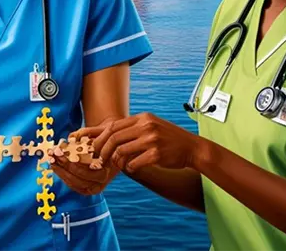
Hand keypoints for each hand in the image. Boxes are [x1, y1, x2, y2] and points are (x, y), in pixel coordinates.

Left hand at [50, 123, 119, 195]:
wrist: (110, 144)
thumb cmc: (103, 136)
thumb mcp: (97, 130)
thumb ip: (85, 134)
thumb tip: (71, 138)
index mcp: (108, 168)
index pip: (88, 170)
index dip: (73, 162)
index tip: (62, 152)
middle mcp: (103, 180)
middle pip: (80, 179)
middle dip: (65, 166)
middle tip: (54, 155)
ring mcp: (95, 186)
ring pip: (75, 183)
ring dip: (61, 172)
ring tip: (51, 160)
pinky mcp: (87, 187)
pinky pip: (73, 184)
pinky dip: (63, 175)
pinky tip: (55, 165)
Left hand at [76, 113, 201, 172]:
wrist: (192, 147)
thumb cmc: (168, 139)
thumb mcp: (151, 126)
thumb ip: (133, 128)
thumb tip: (108, 134)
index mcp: (142, 117)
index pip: (114, 125)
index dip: (100, 137)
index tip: (93, 147)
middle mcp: (146, 125)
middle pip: (114, 137)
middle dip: (102, 150)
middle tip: (99, 160)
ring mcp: (152, 139)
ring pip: (121, 150)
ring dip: (115, 160)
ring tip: (117, 165)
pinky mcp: (157, 153)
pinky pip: (135, 162)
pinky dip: (130, 167)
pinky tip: (133, 168)